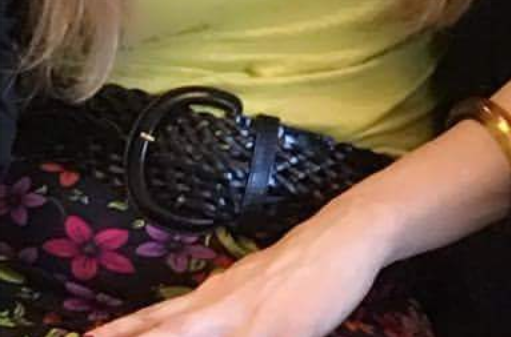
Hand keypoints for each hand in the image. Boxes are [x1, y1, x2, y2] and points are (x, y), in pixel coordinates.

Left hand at [88, 198, 391, 336]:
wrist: (345, 234)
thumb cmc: (299, 270)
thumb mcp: (250, 290)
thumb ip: (219, 309)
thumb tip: (180, 319)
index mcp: (209, 299)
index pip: (150, 322)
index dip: (116, 333)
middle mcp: (217, 306)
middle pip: (159, 330)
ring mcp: (245, 316)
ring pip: (186, 334)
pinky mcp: (279, 327)